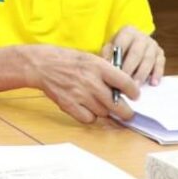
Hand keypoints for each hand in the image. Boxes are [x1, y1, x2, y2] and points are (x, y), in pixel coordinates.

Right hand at [24, 45, 138, 123]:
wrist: (42, 65)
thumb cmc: (68, 60)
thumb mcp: (91, 59)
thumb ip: (107, 72)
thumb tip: (123, 87)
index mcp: (99, 67)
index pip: (126, 83)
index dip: (134, 92)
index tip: (135, 96)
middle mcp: (91, 82)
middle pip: (118, 106)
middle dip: (126, 112)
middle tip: (127, 113)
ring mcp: (80, 95)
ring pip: (104, 113)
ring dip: (104, 111)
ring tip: (98, 104)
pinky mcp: (70, 105)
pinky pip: (89, 119)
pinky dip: (90, 116)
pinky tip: (86, 108)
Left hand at [102, 25, 164, 86]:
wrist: (131, 44)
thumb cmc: (117, 48)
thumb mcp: (109, 47)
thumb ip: (107, 55)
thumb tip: (107, 67)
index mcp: (128, 31)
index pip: (122, 43)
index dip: (118, 58)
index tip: (115, 71)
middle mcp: (142, 36)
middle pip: (136, 53)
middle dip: (130, 68)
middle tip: (125, 82)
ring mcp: (152, 44)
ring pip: (149, 59)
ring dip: (142, 74)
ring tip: (135, 86)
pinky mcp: (160, 53)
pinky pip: (160, 64)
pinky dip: (157, 74)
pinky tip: (153, 83)